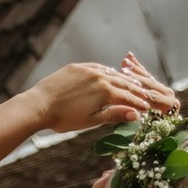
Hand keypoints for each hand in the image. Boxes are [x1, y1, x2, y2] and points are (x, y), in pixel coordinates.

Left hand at [26, 57, 178, 135]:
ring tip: (133, 86)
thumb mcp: (91, 120)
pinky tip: (112, 75)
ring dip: (124, 80)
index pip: (128, 97)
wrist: (38, 105)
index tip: (148, 108)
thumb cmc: (63, 118)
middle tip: (146, 96)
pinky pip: (98, 68)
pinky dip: (108, 73)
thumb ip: (114, 115)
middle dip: (136, 91)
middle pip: (124, 84)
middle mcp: (100, 76)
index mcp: (105, 91)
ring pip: (112, 74)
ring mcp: (88, 70)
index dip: (139, 104)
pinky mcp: (77, 67)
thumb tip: (136, 114)